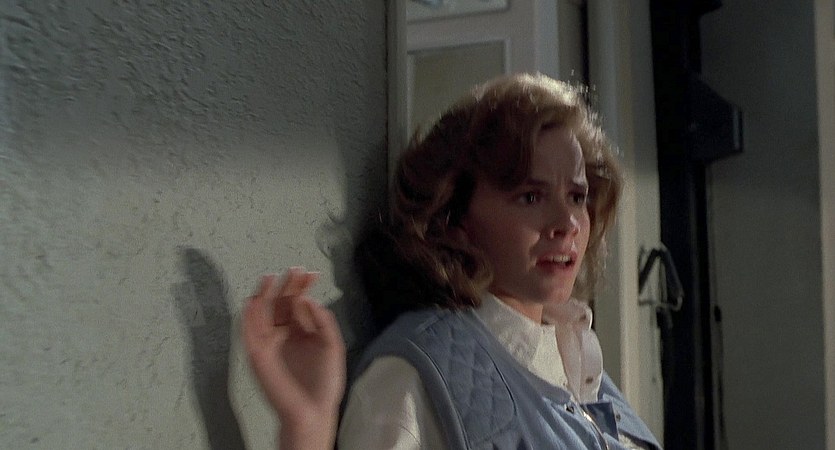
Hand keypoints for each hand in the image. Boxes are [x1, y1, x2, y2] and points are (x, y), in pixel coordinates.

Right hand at [242, 268, 345, 449]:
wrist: (313, 409)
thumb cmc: (324, 383)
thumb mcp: (332, 345)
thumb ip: (323, 321)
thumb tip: (309, 299)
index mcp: (302, 332)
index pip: (298, 303)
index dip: (303, 287)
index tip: (310, 273)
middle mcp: (285, 335)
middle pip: (281, 304)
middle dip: (287, 286)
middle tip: (294, 269)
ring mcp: (270, 344)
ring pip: (263, 313)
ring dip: (264, 294)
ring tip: (270, 277)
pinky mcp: (259, 355)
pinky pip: (248, 332)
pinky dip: (248, 316)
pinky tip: (253, 300)